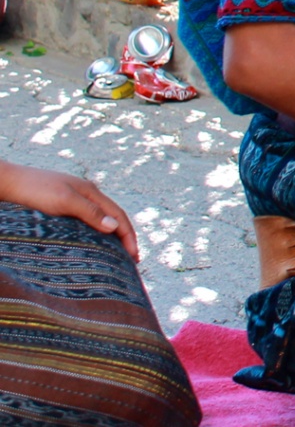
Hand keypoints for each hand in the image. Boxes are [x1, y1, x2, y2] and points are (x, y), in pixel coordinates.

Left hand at [0, 161, 137, 258]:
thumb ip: (90, 212)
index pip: (119, 215)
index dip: (129, 235)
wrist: (7, 183)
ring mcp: (74, 200)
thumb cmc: (34, 190)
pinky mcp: (62, 207)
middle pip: (113, 216)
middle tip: (133, 259)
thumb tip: (115, 227)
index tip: (135, 256)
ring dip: (112, 235)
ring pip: (101, 219)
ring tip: (118, 254)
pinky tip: (94, 243)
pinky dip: (97, 233)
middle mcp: (87, 195)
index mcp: (92, 192)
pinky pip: (87, 221)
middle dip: (125, 236)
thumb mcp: (64, 201)